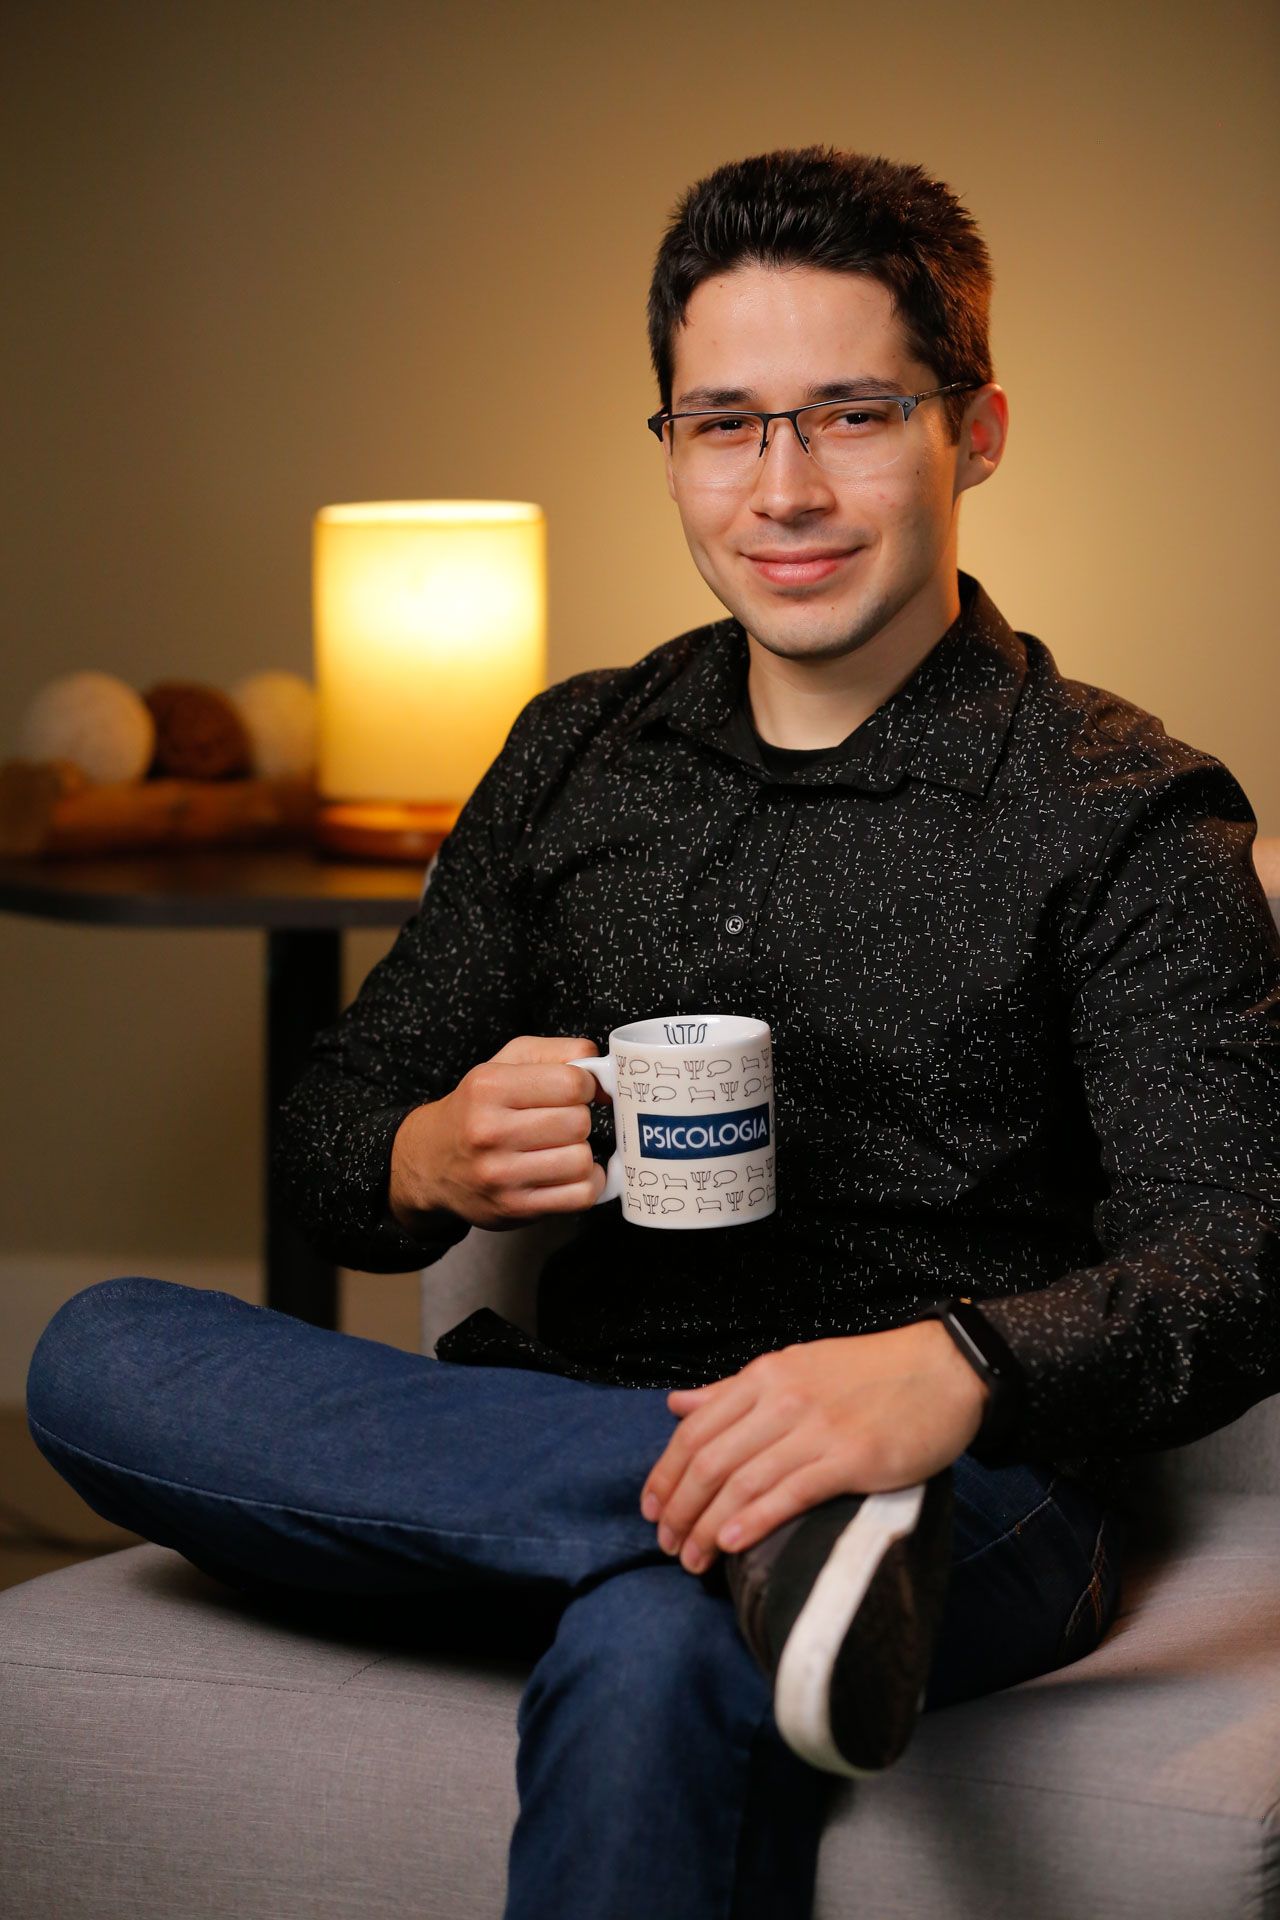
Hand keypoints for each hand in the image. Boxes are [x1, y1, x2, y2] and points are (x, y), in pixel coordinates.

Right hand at [388, 1035, 611, 1231]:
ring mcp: (500, 1175)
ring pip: (581, 1161)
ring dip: (581, 1153)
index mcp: (489, 1087)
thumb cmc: (478, 1107)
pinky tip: (569, 1172)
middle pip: (578, 1123)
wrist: (430, 1160)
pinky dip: (587, 1183)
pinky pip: (580, 1196)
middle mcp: (489, 1131)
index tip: (574, 1091)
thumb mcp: (507, 1062)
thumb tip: (606, 1079)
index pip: (572, 1083)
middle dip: (579, 1119)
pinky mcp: (513, 1208)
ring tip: (561, 1147)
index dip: (585, 1085)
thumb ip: (560, 1053)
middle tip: (561, 1121)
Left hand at [639, 1321, 987, 1575]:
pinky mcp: (851, 1458)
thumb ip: (733, 1390)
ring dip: (708, 1526)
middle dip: (681, 1508)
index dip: (666, 1472)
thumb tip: (678, 1404)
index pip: (695, 1428)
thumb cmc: (868, 1372)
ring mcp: (816, 1429)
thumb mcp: (795, 1366)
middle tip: (666, 1545)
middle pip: (711, 1460)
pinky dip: (754, 1520)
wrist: (944, 1368)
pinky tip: (731, 1544)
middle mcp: (782, 1399)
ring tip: (691, 1559)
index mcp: (765, 1376)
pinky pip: (790, 1492)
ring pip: (743, 1482)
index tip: (651, 1508)